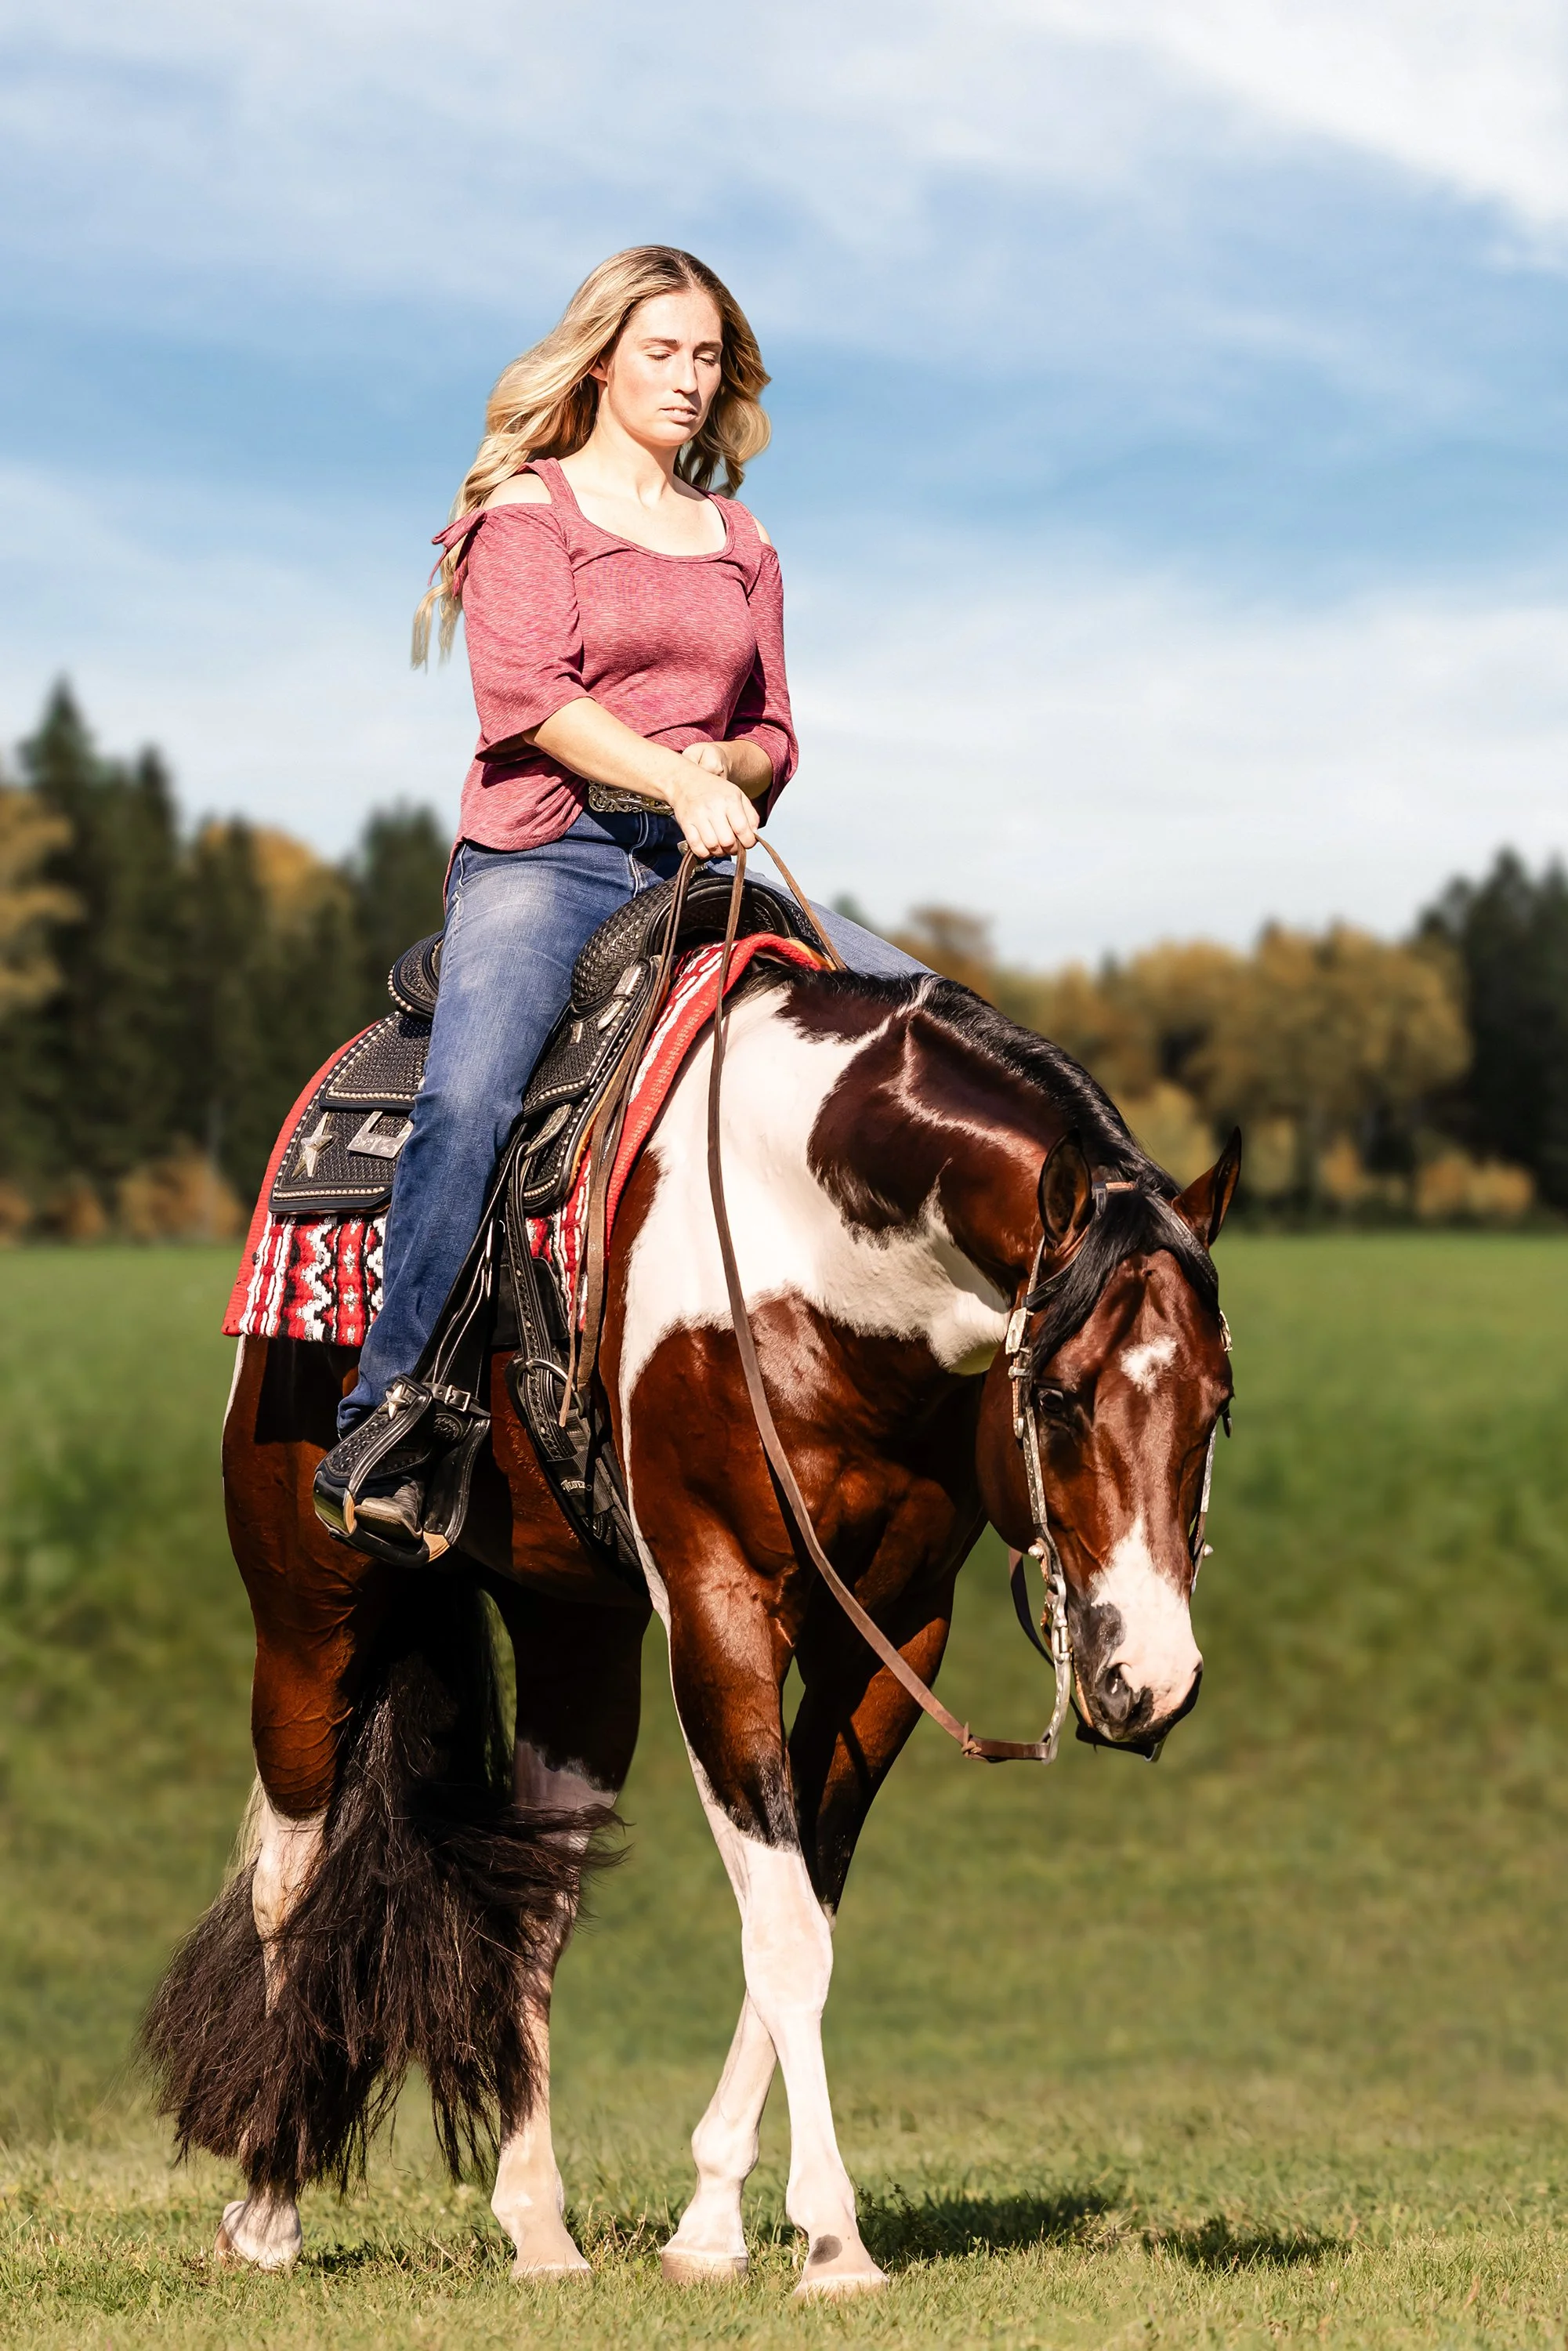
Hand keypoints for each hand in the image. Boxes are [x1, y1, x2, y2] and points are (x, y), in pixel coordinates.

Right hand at [668, 742, 760, 858]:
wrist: (685, 781)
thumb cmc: (713, 790)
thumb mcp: (737, 795)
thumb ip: (750, 815)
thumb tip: (754, 835)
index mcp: (730, 800)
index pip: (743, 830)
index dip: (748, 842)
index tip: (747, 843)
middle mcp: (714, 808)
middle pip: (728, 842)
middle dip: (733, 849)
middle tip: (732, 846)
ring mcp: (698, 816)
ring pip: (712, 846)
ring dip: (719, 852)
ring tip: (720, 846)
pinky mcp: (686, 824)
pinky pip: (697, 847)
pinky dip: (704, 853)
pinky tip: (708, 847)